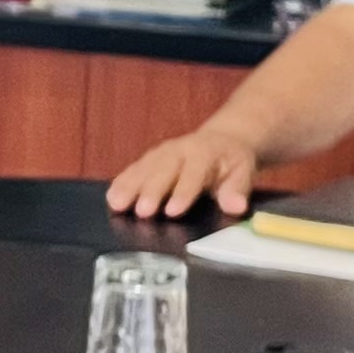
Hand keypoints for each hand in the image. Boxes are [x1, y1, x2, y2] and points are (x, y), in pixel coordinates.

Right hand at [108, 125, 257, 220]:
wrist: (221, 140)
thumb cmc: (230, 162)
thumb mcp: (242, 173)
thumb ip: (237, 190)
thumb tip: (236, 206)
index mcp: (204, 153)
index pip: (193, 173)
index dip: (183, 192)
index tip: (173, 211)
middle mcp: (179, 150)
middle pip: (163, 169)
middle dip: (152, 190)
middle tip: (143, 212)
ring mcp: (161, 153)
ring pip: (144, 168)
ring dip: (129, 186)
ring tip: (117, 205)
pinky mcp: (149, 160)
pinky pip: (133, 170)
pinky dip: (121, 183)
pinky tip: (111, 197)